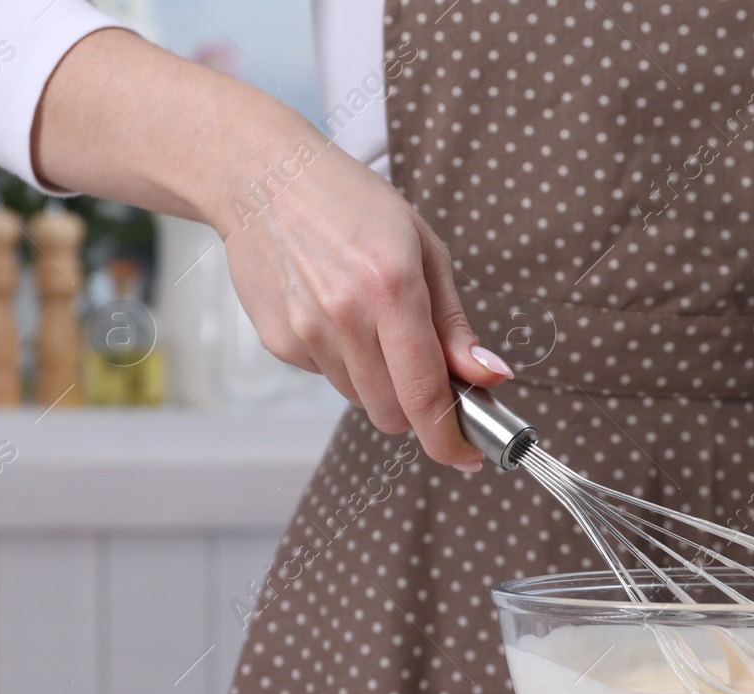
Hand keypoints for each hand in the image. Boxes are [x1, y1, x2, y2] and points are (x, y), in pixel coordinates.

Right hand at [217, 142, 510, 468]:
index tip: (468, 456)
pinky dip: (344, 362)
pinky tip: (335, 313)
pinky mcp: (278, 341)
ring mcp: (305, 331)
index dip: (450, 439)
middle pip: (393, 413)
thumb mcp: (424, 250)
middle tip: (425, 373)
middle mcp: (344, 315)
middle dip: (418, 408)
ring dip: (380, 383)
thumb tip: (490, 378)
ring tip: (372, 323)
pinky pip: (329, 378)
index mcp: (392, 287)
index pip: (425, 393)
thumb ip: (455, 325)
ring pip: (362, 400)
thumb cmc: (352, 205)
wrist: (263, 177)